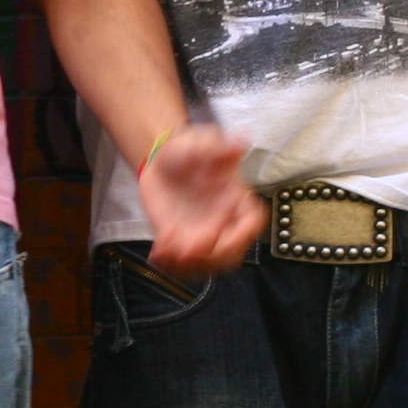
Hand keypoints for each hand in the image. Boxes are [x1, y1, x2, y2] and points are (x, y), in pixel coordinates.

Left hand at [134, 120, 265, 281]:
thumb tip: (239, 141)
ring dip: (187, 266)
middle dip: (208, 257)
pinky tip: (156, 254)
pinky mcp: (183, 243)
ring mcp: (205, 236)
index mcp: (238, 200)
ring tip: (164, 250)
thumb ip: (217, 147)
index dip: (238, 235)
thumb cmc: (187, 150)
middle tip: (183, 249)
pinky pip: (183, 265)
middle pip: (230, 254)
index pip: (251, 225)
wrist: (160, 162)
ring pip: (206, 264)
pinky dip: (170, 266)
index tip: (216, 231)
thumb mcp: (200, 143)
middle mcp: (226, 222)